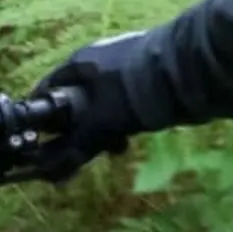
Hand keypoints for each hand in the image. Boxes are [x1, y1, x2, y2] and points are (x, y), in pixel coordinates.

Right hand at [30, 32, 146, 181]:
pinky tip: (131, 135)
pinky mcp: (145, 73)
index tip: (43, 139)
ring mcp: (122, 64)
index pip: (49, 87)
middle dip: (79, 126)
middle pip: (76, 96)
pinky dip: (122, 118)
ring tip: (115, 148)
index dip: (44, 113)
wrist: (188, 73)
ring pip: (101, 101)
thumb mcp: (102, 121)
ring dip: (104, 126)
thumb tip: (52, 172)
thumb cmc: (134, 92)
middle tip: (85, 151)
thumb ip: (77, 144)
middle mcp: (97, 59)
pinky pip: (122, 99)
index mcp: (79, 61)